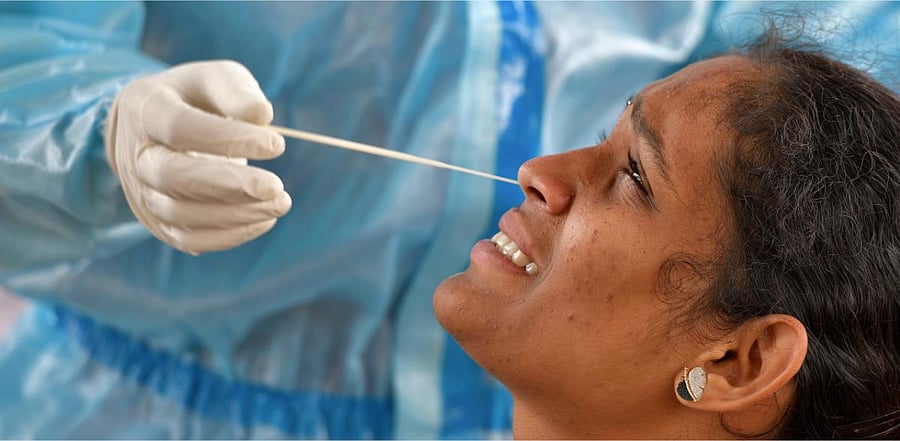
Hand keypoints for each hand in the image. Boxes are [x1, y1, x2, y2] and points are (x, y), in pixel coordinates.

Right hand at [104, 60, 290, 253]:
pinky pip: (188, 239)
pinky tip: (263, 220)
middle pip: (172, 176)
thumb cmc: (193, 99)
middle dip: (229, 185)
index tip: (277, 145)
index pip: (180, 127)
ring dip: (235, 214)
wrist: (153, 129)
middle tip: (276, 188)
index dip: (228, 138)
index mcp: (146, 109)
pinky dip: (228, 236)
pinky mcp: (157, 222)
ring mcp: (142, 192)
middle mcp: (136, 155)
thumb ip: (236, 92)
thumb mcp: (214, 79)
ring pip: (180, 213)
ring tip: (280, 204)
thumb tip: (262, 116)